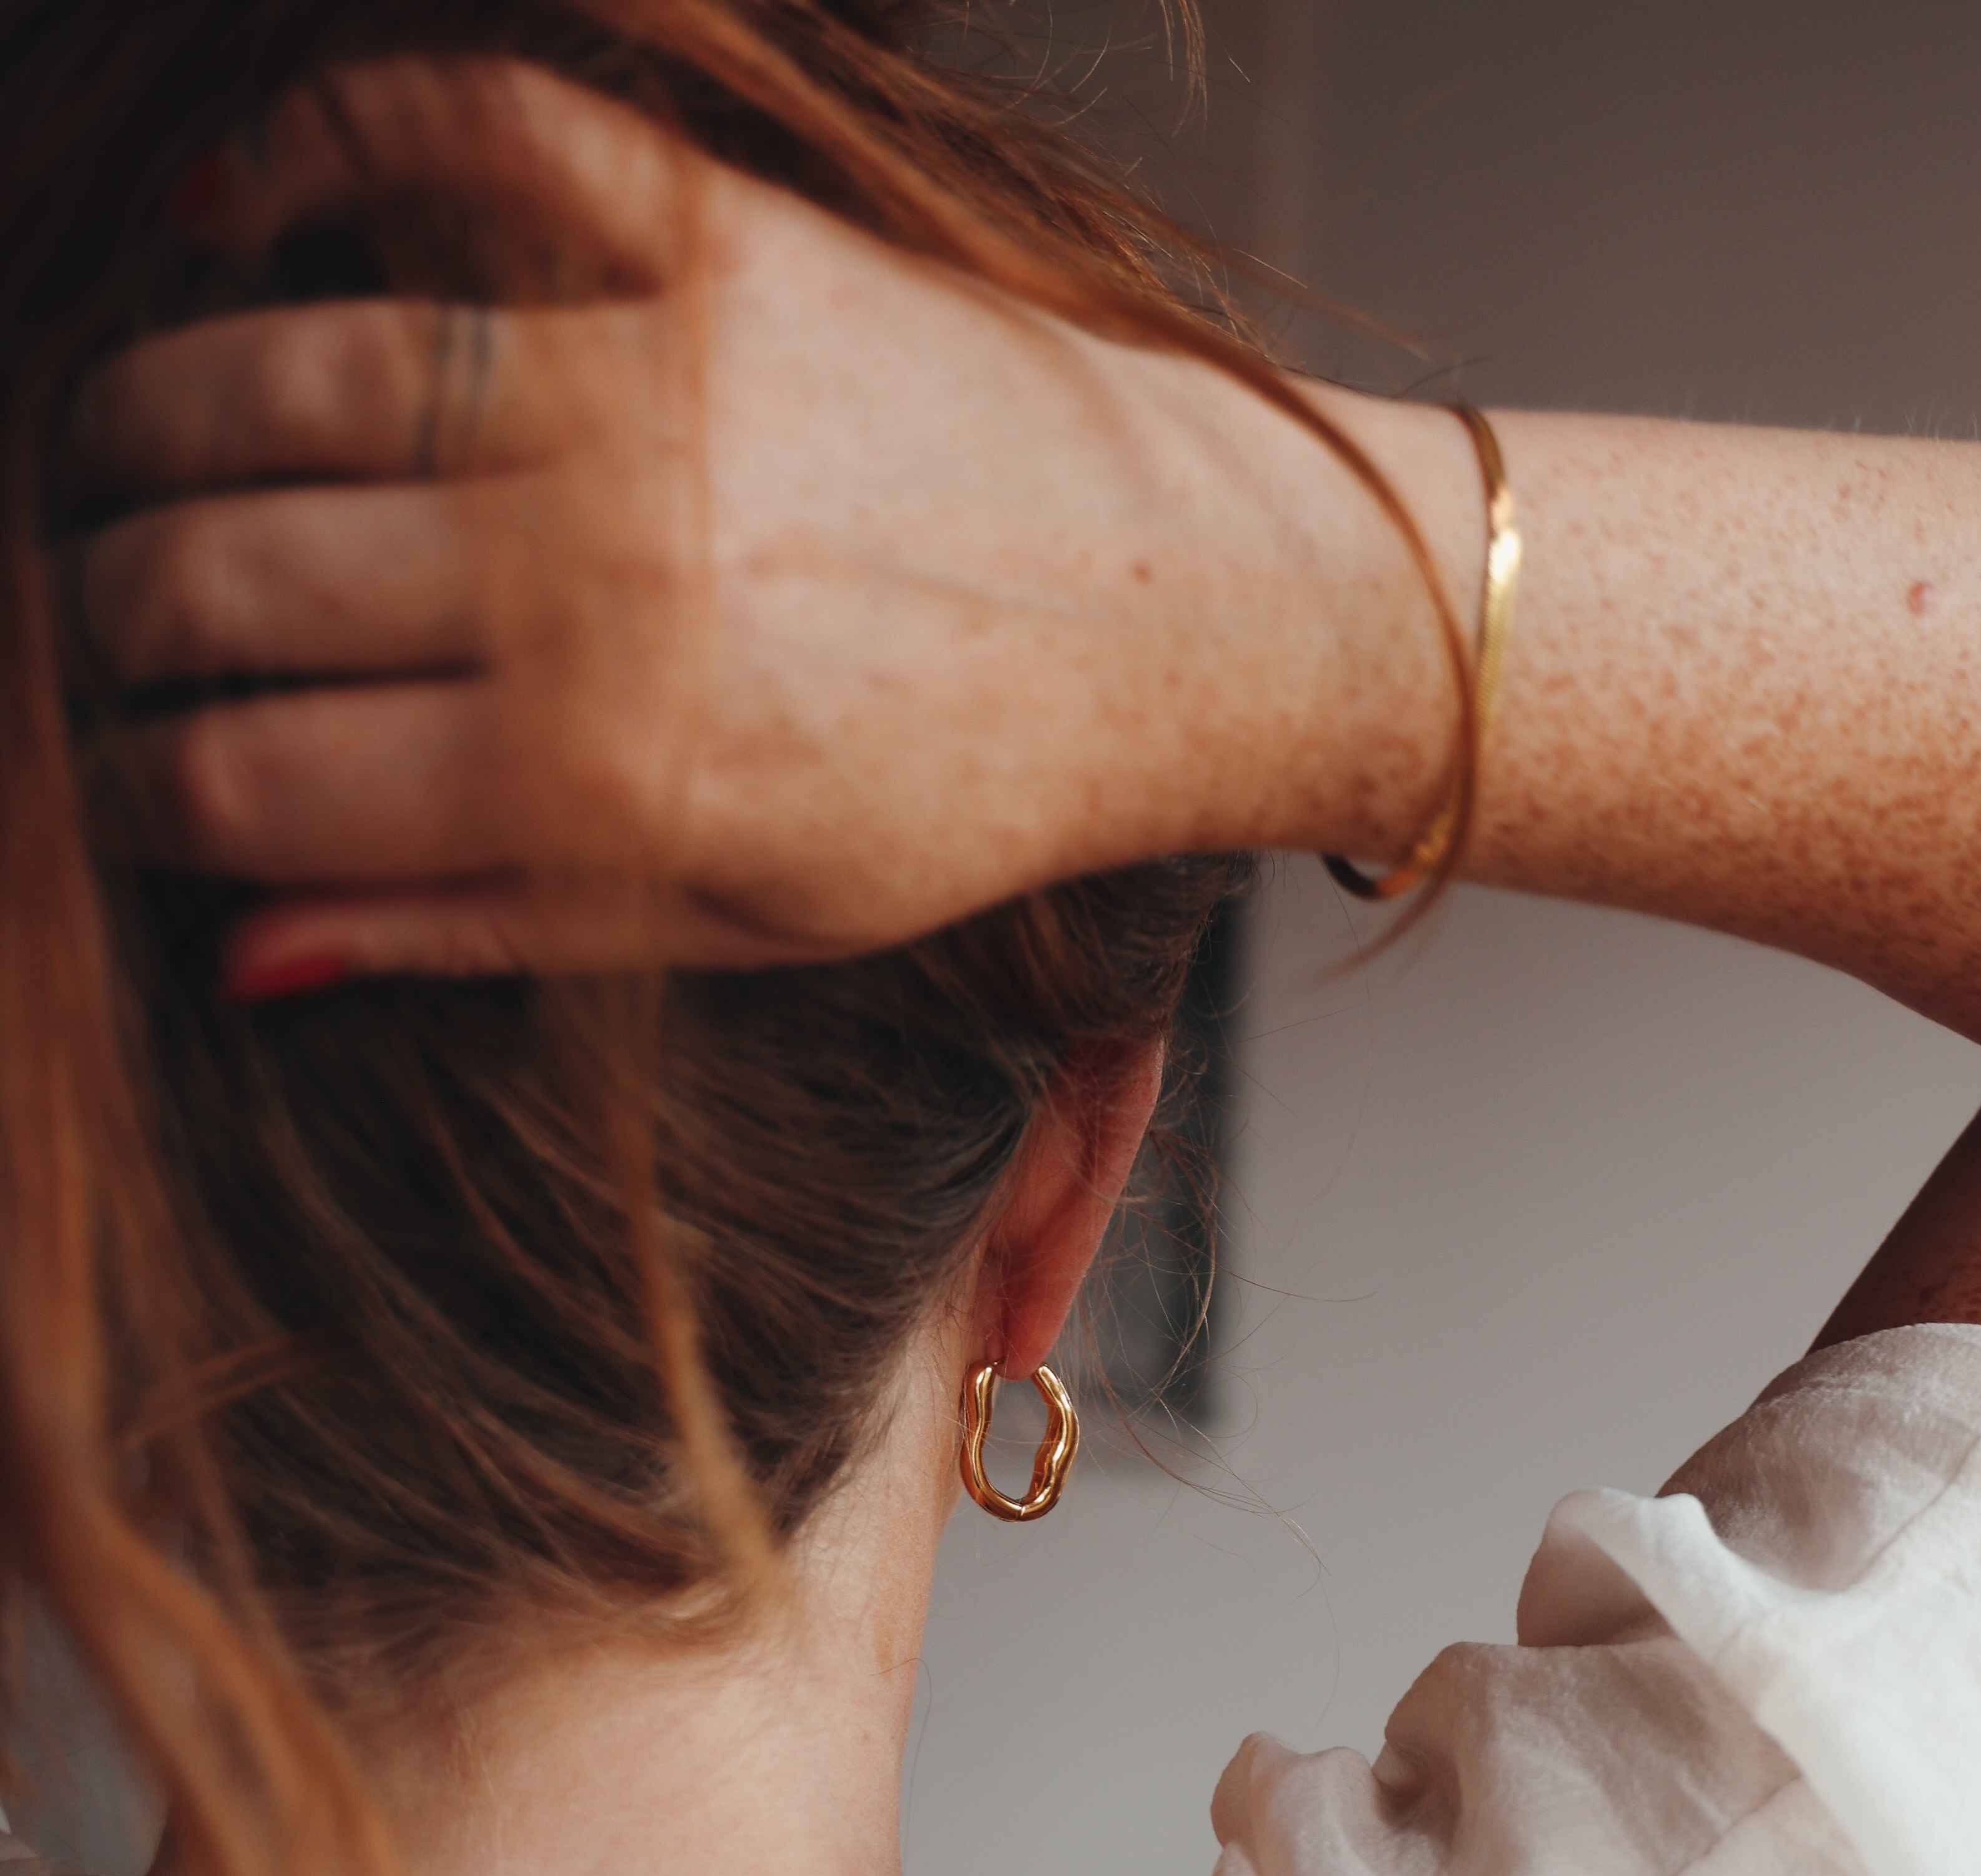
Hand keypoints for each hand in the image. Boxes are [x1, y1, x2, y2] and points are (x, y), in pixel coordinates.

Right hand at [59, 56, 1358, 991]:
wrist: (1178, 612)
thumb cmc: (969, 789)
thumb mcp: (742, 920)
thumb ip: (487, 929)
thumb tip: (246, 946)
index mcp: (612, 775)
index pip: (251, 784)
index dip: (145, 794)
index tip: (141, 785)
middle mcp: (610, 571)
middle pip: (218, 577)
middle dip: (116, 619)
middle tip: (124, 628)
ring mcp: (659, 384)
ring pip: (280, 368)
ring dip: (151, 416)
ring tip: (137, 461)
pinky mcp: (719, 239)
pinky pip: (453, 137)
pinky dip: (307, 147)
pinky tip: (231, 217)